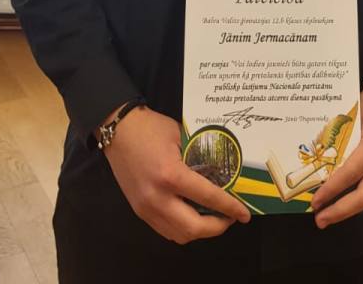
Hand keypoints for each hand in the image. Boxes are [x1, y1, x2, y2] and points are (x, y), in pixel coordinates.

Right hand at [101, 106, 250, 243]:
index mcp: (171, 175)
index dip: (229, 207)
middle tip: (230, 217)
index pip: (207, 197)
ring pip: (179, 235)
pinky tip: (192, 217)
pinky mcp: (139, 211)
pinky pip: (165, 230)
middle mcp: (157, 197)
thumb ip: (198, 155)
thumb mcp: (180, 135)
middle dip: (217, 227)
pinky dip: (183, 229)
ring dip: (200, 232)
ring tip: (214, 219)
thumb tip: (220, 168)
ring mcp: (146, 207)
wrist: (117, 130)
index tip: (244, 214)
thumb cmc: (150, 127)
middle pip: (193, 228)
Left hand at [309, 76, 362, 227]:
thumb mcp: (351, 117)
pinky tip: (340, 203)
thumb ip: (339, 141)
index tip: (315, 201)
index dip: (332, 189)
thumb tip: (313, 164)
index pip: (352, 173)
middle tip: (320, 220)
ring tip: (327, 216)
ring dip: (348, 209)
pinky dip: (355, 198)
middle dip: (341, 211)